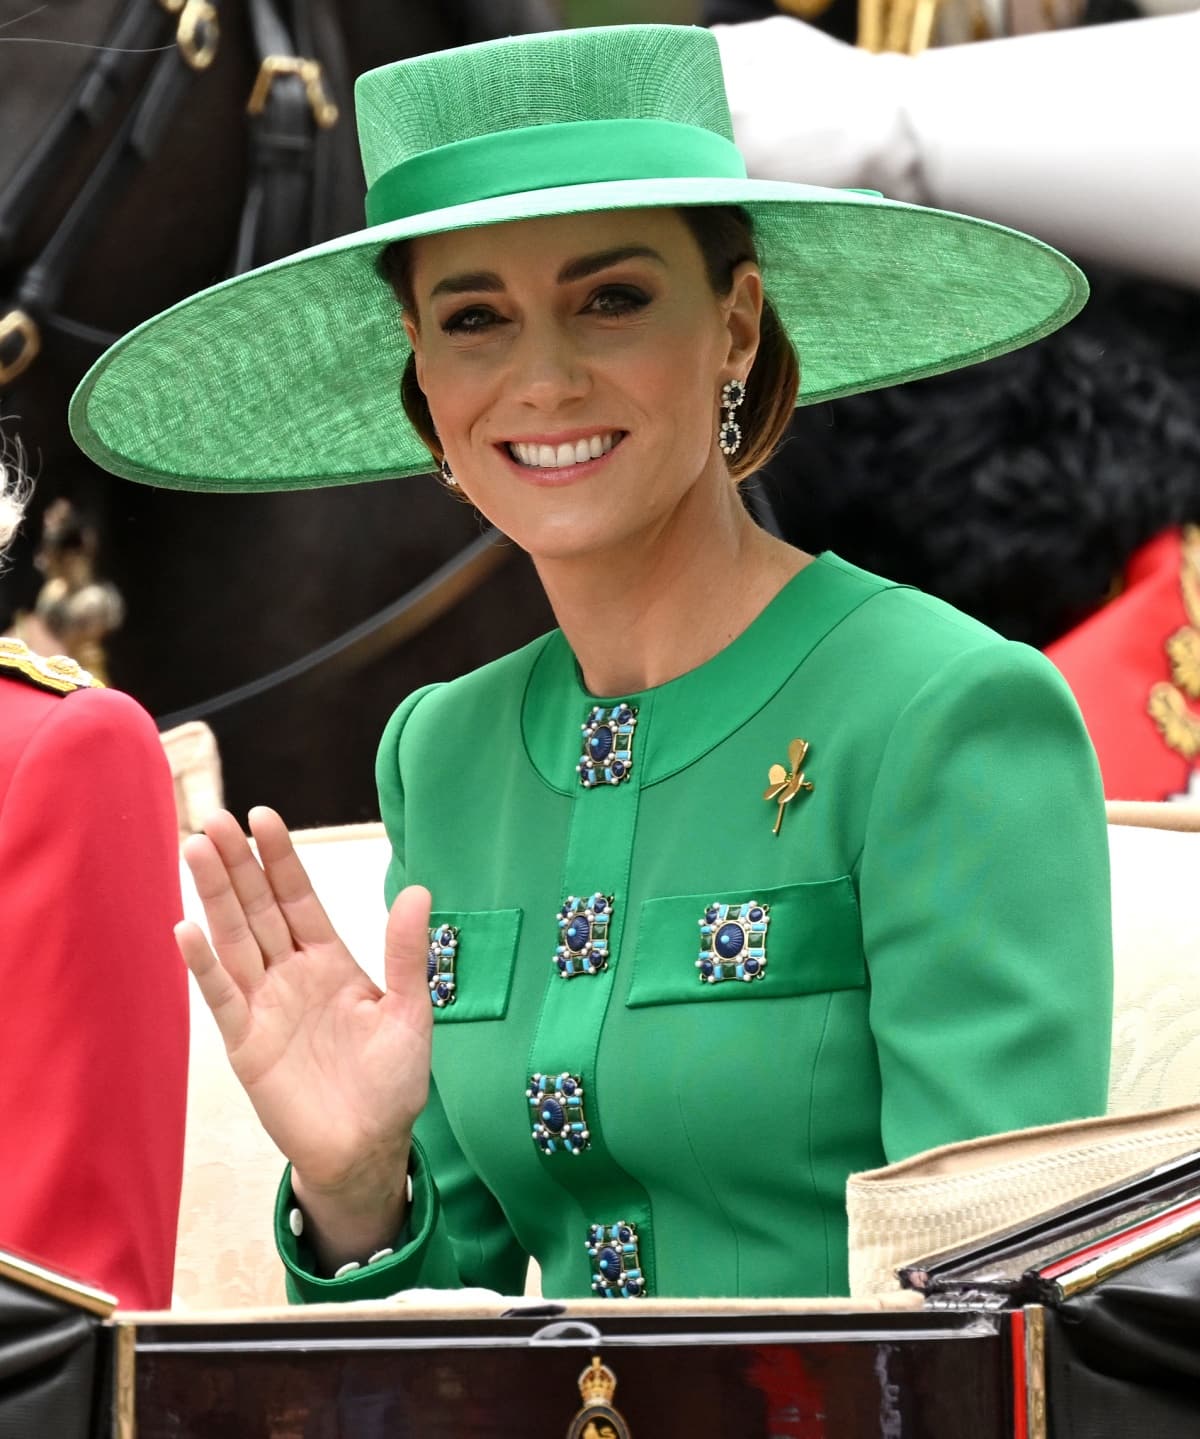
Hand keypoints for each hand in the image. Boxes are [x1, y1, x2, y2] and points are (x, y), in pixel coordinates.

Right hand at [177, 808, 432, 1241]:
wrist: (367, 1149)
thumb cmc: (392, 1083)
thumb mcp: (410, 1013)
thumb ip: (407, 955)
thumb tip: (419, 891)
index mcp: (331, 961)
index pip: (300, 898)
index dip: (280, 859)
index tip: (263, 817)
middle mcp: (292, 975)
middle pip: (258, 909)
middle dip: (238, 864)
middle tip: (215, 819)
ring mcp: (265, 1006)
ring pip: (235, 940)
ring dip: (214, 897)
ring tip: (194, 850)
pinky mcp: (246, 1043)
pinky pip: (222, 997)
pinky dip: (204, 964)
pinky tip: (186, 928)